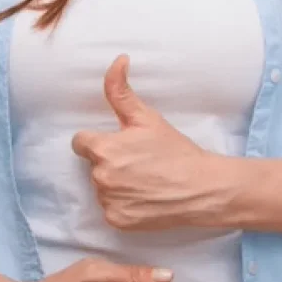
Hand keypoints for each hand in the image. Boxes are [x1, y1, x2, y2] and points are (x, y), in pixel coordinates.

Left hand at [71, 55, 219, 230]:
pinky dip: (124, 204)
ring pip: (101, 187)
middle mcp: (100, 177)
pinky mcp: (117, 221)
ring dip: (116, 183)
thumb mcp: (146, 117)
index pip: (80, 142)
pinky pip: (111, 208)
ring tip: (144, 179)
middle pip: (93, 165)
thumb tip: (117, 60)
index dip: (97, 140)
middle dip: (110, 160)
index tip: (118, 143)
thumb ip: (120, 90)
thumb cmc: (174, 150)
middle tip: (138, 160)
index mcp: (103, 149)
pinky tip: (144, 197)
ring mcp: (108, 202)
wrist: (201, 188)